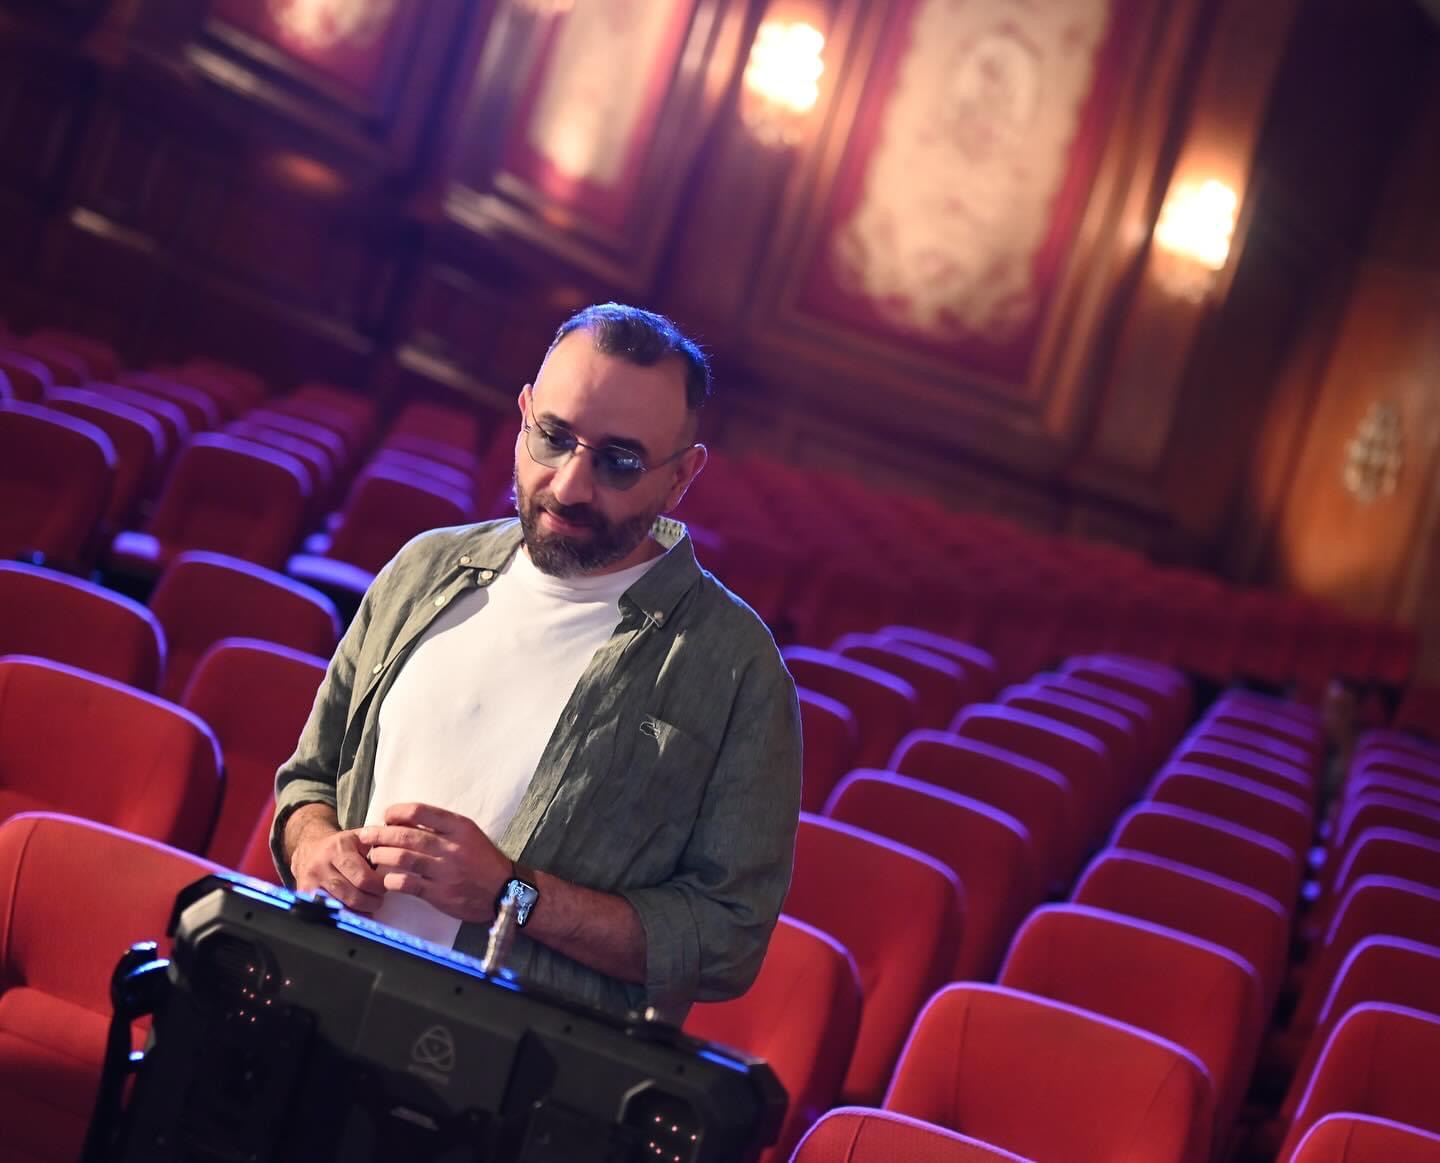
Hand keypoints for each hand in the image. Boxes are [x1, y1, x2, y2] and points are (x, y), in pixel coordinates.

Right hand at [288, 812, 384, 914]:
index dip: (379, 887)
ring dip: (359, 912)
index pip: (364, 878)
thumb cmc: (343, 846)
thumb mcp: (361, 838)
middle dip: (371, 902)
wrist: (310, 847)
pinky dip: (344, 916)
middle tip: (379, 901)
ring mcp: (311, 880)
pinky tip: (353, 914)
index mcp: (340, 848)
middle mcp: (322, 864)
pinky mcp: (304, 893)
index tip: (386, 887)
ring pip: (340, 907)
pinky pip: (327, 912)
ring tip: (368, 908)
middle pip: (353, 895)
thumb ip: (382, 844)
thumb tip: (406, 855)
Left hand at [358, 803, 509, 922]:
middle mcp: (452, 846)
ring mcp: (446, 871)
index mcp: (459, 827)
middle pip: (407, 835)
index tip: (386, 816)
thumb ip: (442, 826)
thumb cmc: (483, 859)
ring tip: (373, 856)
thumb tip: (406, 820)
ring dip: (382, 856)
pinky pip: (409, 884)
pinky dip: (393, 881)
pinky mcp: (441, 894)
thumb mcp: (468, 834)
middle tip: (365, 835)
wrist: (505, 890)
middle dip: (380, 834)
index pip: (420, 811)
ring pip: (404, 858)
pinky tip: (386, 880)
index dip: (397, 812)